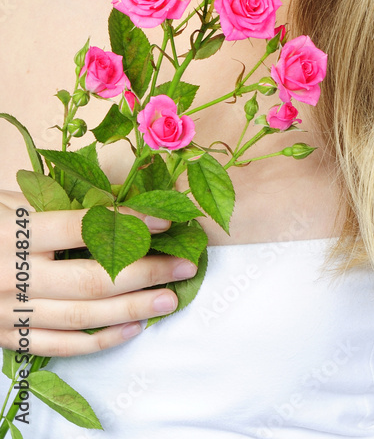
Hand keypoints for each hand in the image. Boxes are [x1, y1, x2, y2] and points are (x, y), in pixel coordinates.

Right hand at [0, 190, 197, 357]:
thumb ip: (61, 201)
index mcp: (17, 233)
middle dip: (146, 273)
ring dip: (134, 309)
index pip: (82, 228)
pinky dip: (100, 341)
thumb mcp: (15, 200)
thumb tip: (121, 199)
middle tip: (184, 267)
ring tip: (172, 300)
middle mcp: (15, 275)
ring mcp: (11, 311)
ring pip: (83, 316)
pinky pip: (59, 346)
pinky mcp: (7, 337)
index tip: (166, 223)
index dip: (128, 224)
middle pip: (92, 278)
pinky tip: (132, 329)